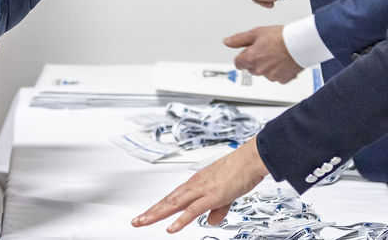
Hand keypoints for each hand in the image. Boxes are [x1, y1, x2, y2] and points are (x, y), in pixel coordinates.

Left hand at [131, 138, 268, 231]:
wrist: (251, 159)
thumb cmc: (240, 170)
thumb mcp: (226, 195)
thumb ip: (217, 209)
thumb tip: (211, 220)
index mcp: (196, 183)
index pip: (173, 198)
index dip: (159, 207)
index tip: (147, 214)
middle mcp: (194, 185)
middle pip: (168, 201)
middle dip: (151, 212)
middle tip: (136, 221)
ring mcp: (201, 190)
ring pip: (174, 204)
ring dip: (157, 214)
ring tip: (143, 222)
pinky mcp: (211, 195)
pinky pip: (192, 210)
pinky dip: (181, 220)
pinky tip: (171, 228)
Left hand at [223, 25, 302, 83]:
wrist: (300, 44)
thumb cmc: (281, 37)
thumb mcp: (256, 32)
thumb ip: (239, 39)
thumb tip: (227, 42)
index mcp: (251, 59)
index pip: (238, 63)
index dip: (243, 56)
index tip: (249, 51)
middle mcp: (259, 70)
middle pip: (251, 68)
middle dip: (256, 60)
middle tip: (265, 49)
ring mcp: (271, 76)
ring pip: (264, 73)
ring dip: (267, 66)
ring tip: (276, 53)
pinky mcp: (282, 80)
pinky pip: (277, 77)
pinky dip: (279, 70)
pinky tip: (283, 60)